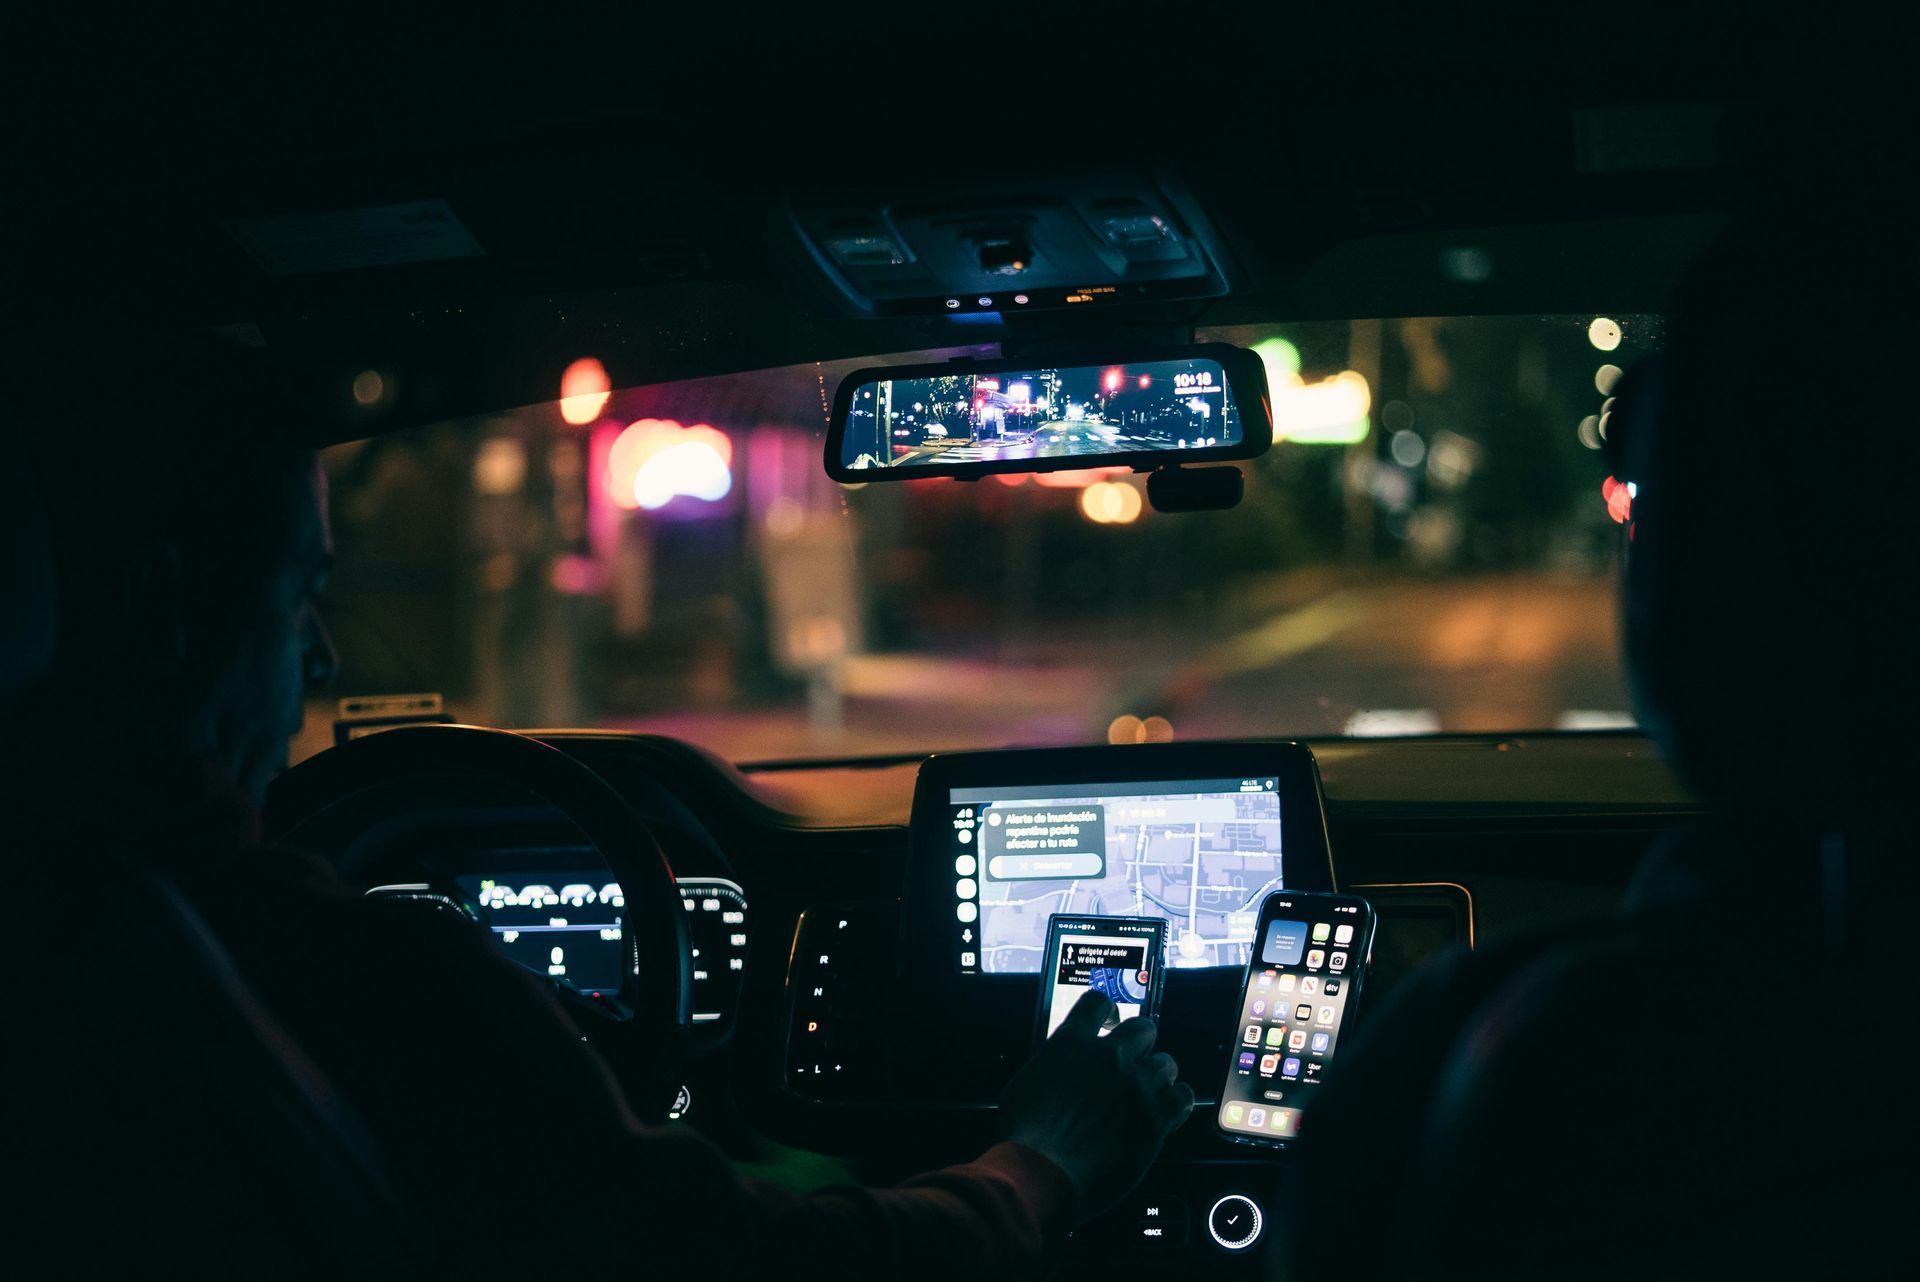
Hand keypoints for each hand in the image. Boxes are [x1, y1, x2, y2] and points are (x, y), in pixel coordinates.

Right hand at [999, 989, 1194, 1219]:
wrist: (1041, 1173)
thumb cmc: (1024, 1137)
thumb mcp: (1025, 1086)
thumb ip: (1053, 1069)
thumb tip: (1061, 1073)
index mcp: (1070, 1044)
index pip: (1098, 1003)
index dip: (1106, 1011)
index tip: (1109, 1021)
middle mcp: (1108, 1058)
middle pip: (1143, 1029)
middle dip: (1140, 1044)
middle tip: (1133, 1062)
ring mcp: (1135, 1087)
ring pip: (1166, 1063)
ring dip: (1157, 1076)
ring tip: (1149, 1092)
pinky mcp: (1154, 1119)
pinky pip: (1182, 1098)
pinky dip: (1177, 1102)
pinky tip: (1169, 1110)